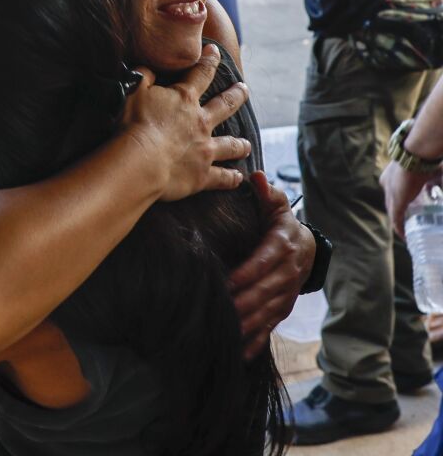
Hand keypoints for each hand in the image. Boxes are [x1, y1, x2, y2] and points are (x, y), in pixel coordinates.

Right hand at [120, 43, 250, 200]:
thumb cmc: (134, 124)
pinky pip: (223, 178)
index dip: (209, 60)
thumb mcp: (133, 92)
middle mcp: (201, 122)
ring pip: (230, 144)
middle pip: (226, 105)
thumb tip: (147, 68)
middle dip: (237, 95)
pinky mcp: (202, 175)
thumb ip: (143, 77)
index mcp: (184, 99)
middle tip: (244, 89)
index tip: (215, 52)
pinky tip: (238, 177)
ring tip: (246, 144)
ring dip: (240, 144)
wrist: (140, 160)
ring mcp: (205, 149)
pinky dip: (231, 178)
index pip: (201, 73)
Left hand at [229, 173, 314, 357]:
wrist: (308, 248)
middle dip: (246, 303)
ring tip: (229, 333)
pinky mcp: (282, 308)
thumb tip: (256, 177)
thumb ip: (266, 193)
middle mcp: (288, 272)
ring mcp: (286, 293)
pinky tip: (241, 355)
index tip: (230, 282)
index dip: (249, 273)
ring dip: (250, 324)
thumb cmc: (281, 223)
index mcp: (284, 246)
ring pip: (268, 312)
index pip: (266, 261)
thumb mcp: (277, 206)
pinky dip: (257, 341)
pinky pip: (271, 326)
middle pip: (266, 291)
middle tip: (224, 312)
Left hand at [382, 160, 439, 236]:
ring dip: (400, 223)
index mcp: (391, 176)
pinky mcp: (395, 201)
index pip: (394, 192)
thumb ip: (437, 182)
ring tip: (407, 233)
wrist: (416, 155)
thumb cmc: (425, 159)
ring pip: (393, 212)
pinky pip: (396, 219)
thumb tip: (441, 188)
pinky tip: (404, 236)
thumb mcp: (431, 172)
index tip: (411, 208)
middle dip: (400, 214)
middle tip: (410, 224)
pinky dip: (399, 228)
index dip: (402, 201)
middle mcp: (387, 185)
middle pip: (392, 203)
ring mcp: (390, 194)